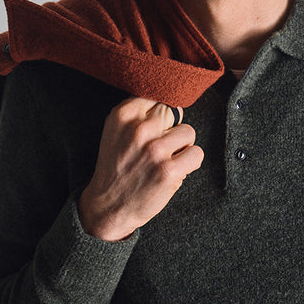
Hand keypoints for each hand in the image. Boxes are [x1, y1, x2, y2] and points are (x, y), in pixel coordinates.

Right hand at [78, 98, 203, 240]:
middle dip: (170, 130)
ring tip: (165, 160)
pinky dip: (189, 163)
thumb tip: (172, 102)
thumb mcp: (116, 131)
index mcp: (124, 114)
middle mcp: (139, 129)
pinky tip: (174, 171)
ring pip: (188, 132)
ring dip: (182, 147)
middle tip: (156, 149)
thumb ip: (139, 113)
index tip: (153, 130)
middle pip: (174, 113)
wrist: (107, 206)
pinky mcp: (169, 170)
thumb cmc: (117, 167)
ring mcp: (155, 150)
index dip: (160, 116)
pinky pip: (196, 154)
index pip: (159, 97)